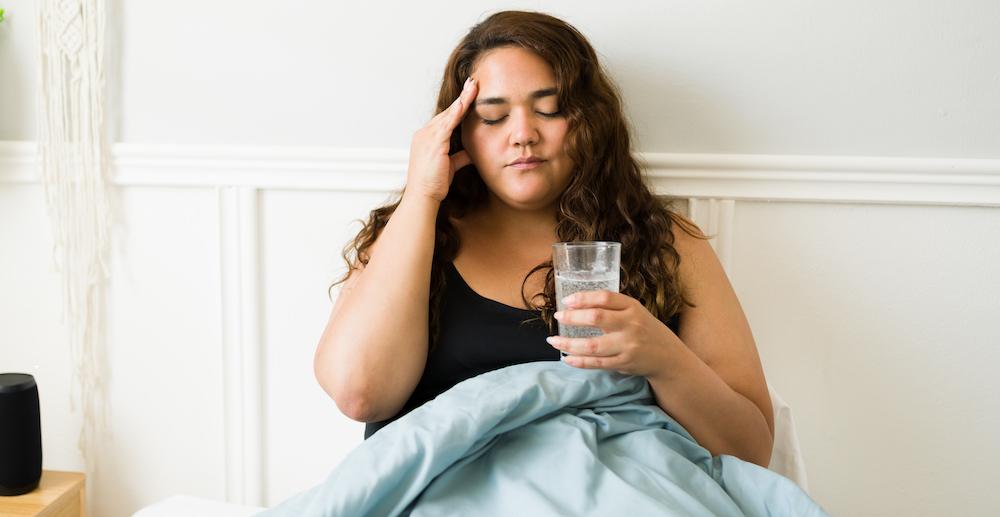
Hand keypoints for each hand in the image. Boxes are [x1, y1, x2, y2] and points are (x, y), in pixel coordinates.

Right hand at [404, 77, 478, 202]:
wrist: (422, 196)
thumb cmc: (433, 184)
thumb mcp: (450, 166)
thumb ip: (460, 156)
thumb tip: (473, 152)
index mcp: (427, 138)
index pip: (446, 118)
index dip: (459, 106)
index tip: (469, 94)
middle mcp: (425, 134)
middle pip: (447, 111)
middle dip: (462, 97)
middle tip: (474, 82)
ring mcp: (427, 137)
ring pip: (448, 114)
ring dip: (462, 99)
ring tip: (474, 86)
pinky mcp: (434, 143)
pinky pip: (447, 124)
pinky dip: (457, 112)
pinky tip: (465, 102)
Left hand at [547, 290, 681, 376]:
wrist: (668, 357)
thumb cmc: (645, 330)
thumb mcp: (635, 312)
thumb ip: (613, 307)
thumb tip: (578, 304)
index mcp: (633, 307)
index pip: (605, 297)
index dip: (583, 298)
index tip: (567, 301)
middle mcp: (631, 325)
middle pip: (596, 318)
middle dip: (572, 318)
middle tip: (558, 317)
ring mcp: (627, 346)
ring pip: (593, 345)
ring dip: (569, 344)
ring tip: (553, 341)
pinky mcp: (624, 363)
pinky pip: (596, 364)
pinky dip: (579, 361)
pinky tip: (566, 358)